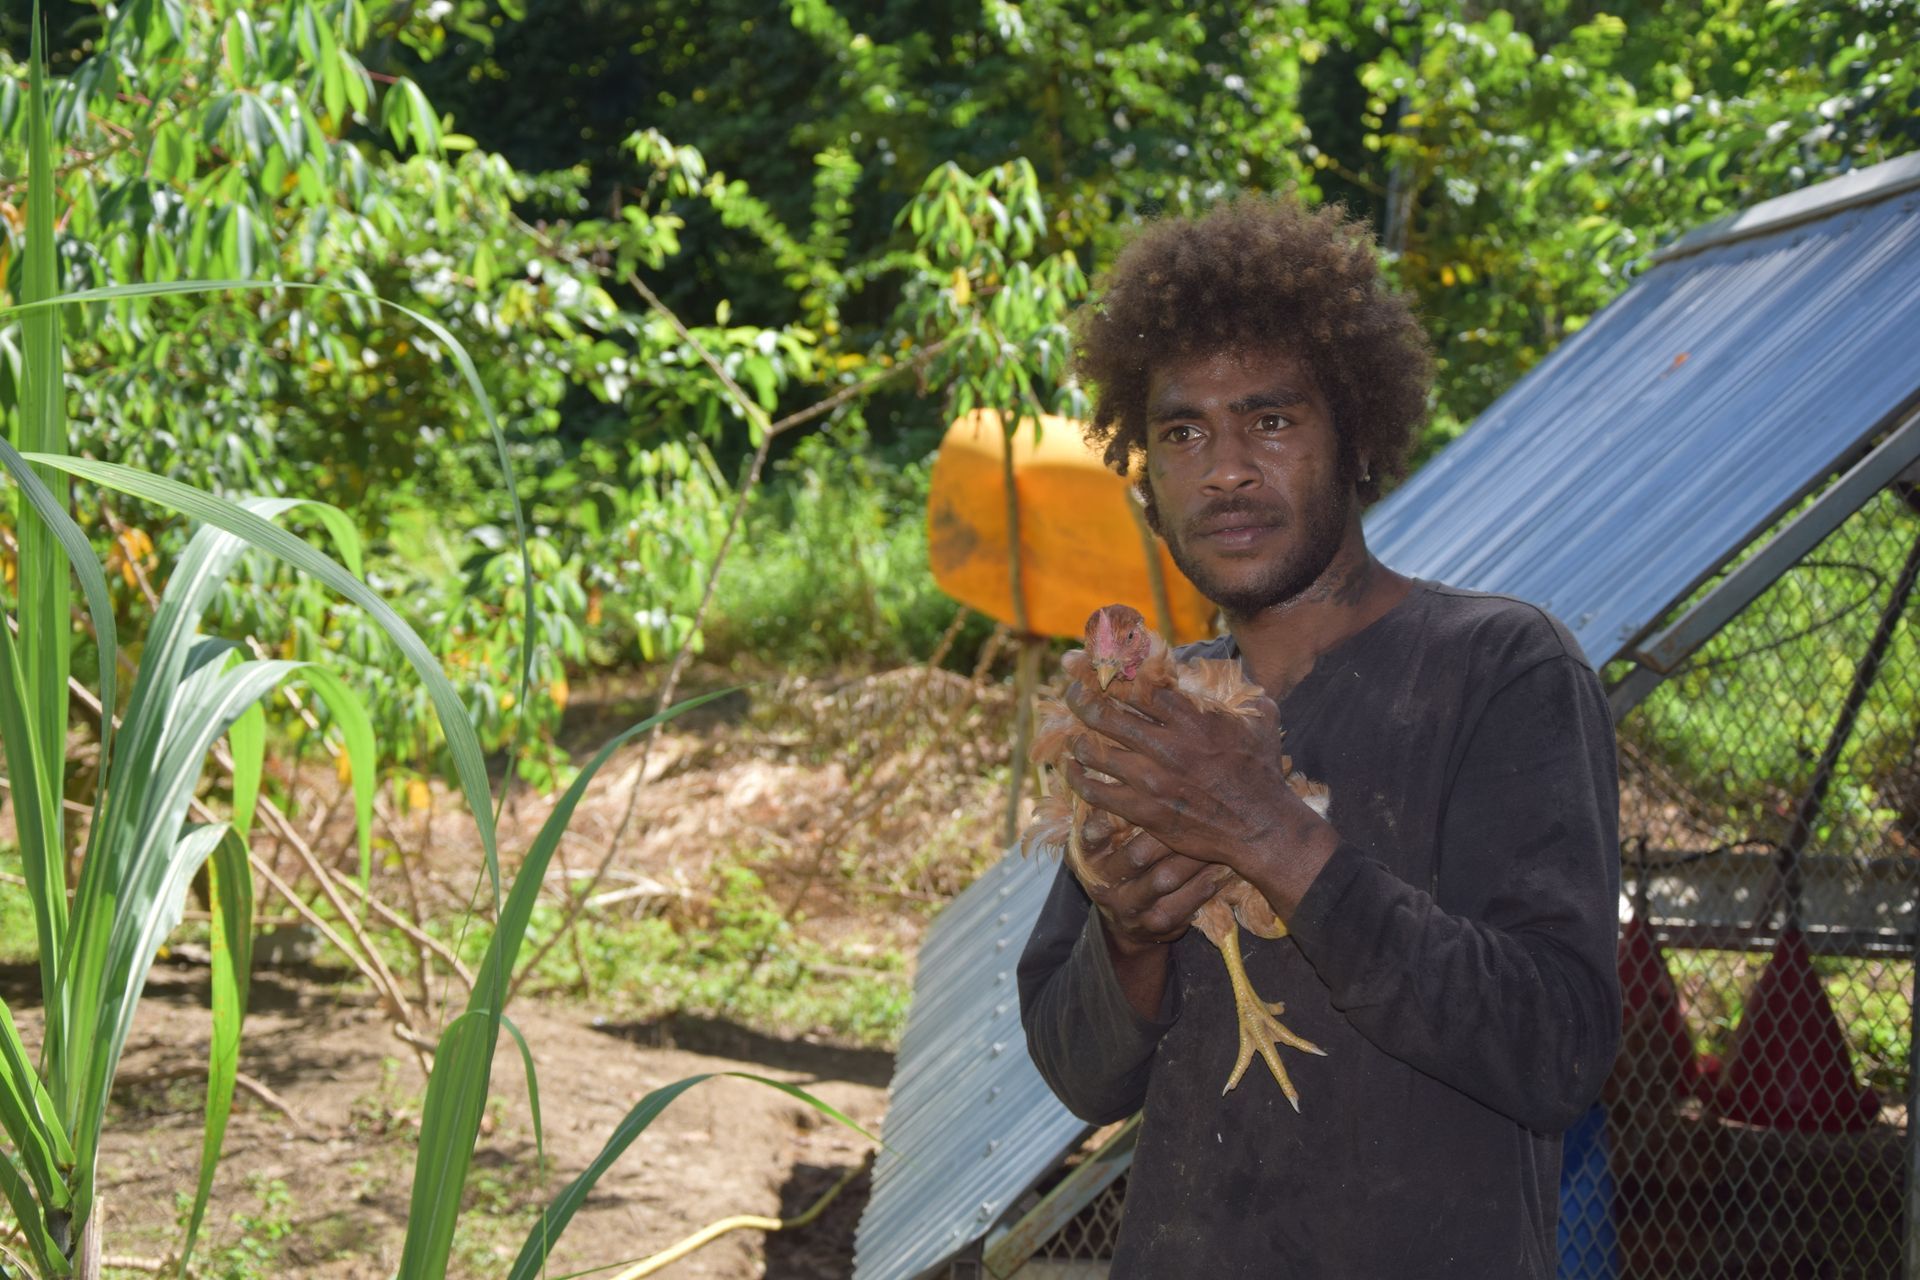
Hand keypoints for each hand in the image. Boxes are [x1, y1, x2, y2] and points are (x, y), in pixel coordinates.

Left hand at [1059, 682, 1337, 914]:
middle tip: (1072, 693)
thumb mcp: (1261, 720)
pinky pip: (1096, 792)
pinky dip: (1078, 779)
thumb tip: (1234, 670)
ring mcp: (1152, 780)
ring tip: (1073, 735)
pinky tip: (1071, 770)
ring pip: (1096, 752)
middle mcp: (1167, 746)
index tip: (1093, 664)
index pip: (1136, 685)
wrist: (1262, 828)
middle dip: (1081, 698)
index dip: (1110, 672)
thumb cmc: (1263, 773)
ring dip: (1078, 740)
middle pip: (1107, 713)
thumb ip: (1241, 691)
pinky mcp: (1144, 811)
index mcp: (1191, 718)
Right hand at [1073, 808, 1226, 955]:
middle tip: (1194, 810)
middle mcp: (1103, 886)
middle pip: (1137, 856)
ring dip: (1192, 856)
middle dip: (1168, 833)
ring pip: (1165, 878)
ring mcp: (1130, 908)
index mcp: (1086, 860)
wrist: (1126, 923)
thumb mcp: (1102, 847)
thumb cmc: (1120, 867)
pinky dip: (1206, 881)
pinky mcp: (1156, 924)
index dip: (1109, 821)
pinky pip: (1186, 901)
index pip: (1090, 838)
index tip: (1131, 801)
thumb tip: (1122, 776)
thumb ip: (1108, 817)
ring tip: (1215, 834)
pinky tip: (1221, 865)